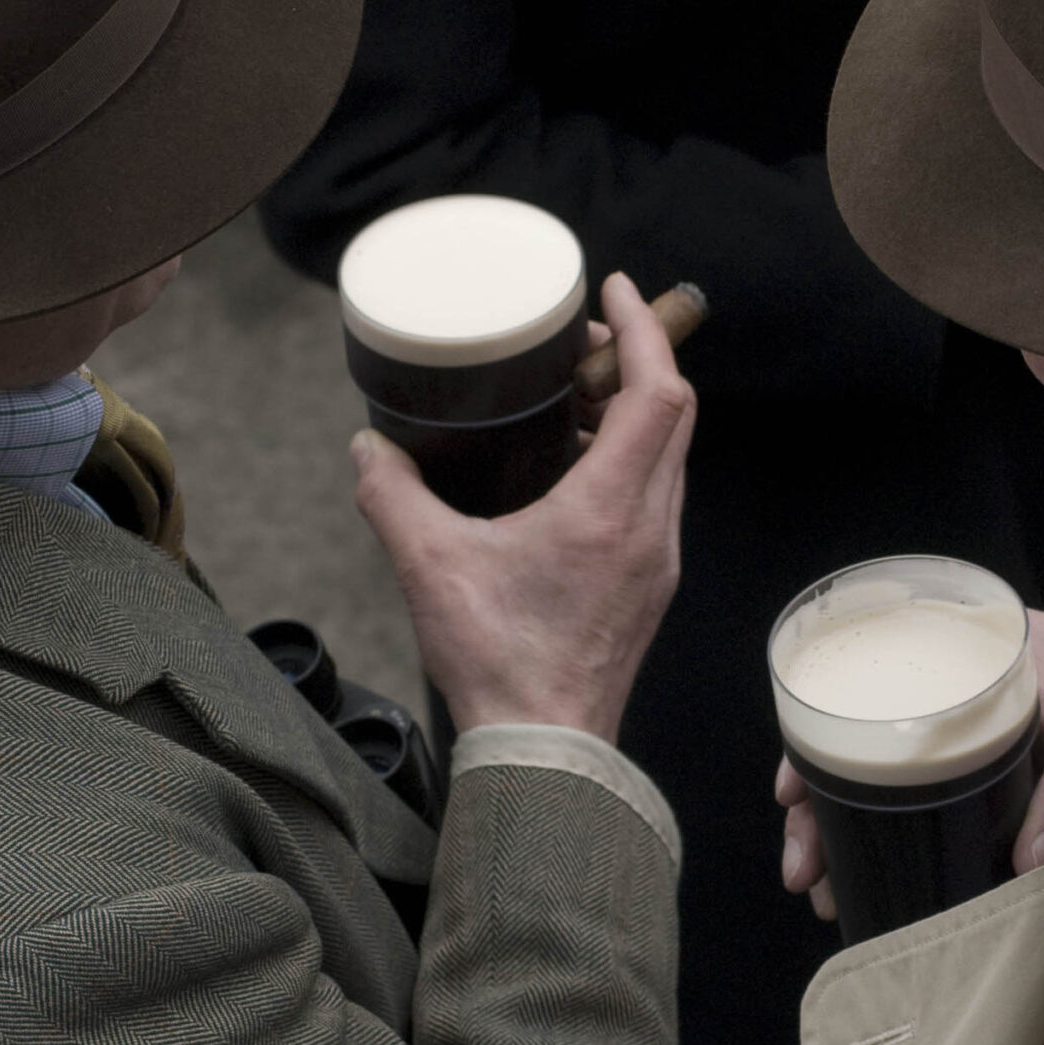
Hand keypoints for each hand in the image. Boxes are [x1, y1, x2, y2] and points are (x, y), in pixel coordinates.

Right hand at [353, 273, 695, 741]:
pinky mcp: (648, 586)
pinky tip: (577, 467)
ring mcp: (657, 559)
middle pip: (675, 415)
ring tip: (579, 394)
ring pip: (669, 458)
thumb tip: (368, 447)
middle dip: (639, 360)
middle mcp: (650, 527)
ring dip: (636, 411)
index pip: (660, 392)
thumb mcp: (429, 567)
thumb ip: (392, 495)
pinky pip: (655, 496)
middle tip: (588, 336)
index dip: (645, 330)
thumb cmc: (501, 664)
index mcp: (610, 510)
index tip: (621, 290)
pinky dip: (630, 459)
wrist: (547, 754)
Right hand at [776, 609, 1043, 915]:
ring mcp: (947, 733)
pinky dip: (882, 834)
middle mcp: (939, 690)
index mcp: (960, 656)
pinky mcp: (966, 769)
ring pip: (873, 779)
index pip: (860, 691)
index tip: (793, 794)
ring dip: (842, 831)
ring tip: (825, 892)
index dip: (815, 742)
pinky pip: (907, 798)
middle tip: (804, 874)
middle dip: (817, 810)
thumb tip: (1028, 864)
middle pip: (852, 745)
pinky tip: (864, 875)